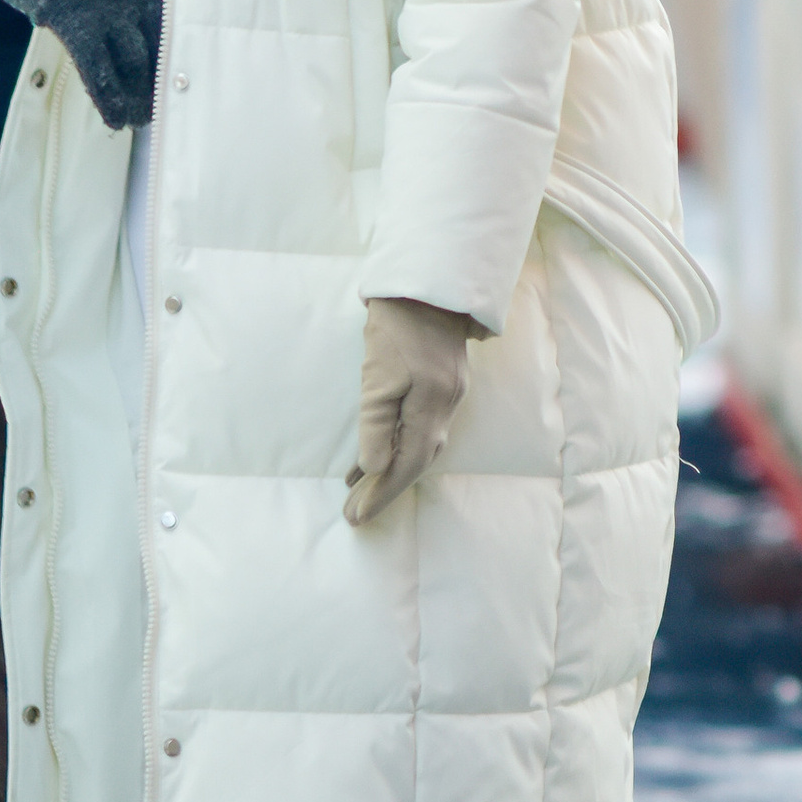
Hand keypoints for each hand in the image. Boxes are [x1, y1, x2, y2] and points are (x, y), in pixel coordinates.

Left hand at [344, 295, 477, 526]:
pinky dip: (396, 444)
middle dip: (385, 489)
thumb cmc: (396, 326)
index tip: (356, 516)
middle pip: (416, 461)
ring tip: (357, 488)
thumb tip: (375, 470)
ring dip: (389, 469)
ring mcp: (448, 394)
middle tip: (353, 512)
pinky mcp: (441, 383)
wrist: (427, 284)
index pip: (407, 465)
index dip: (382, 493)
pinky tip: (374, 451)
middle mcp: (447, 406)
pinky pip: (419, 426)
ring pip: (418, 446)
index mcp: (433, 407)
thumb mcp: (377, 375)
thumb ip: (376, 425)